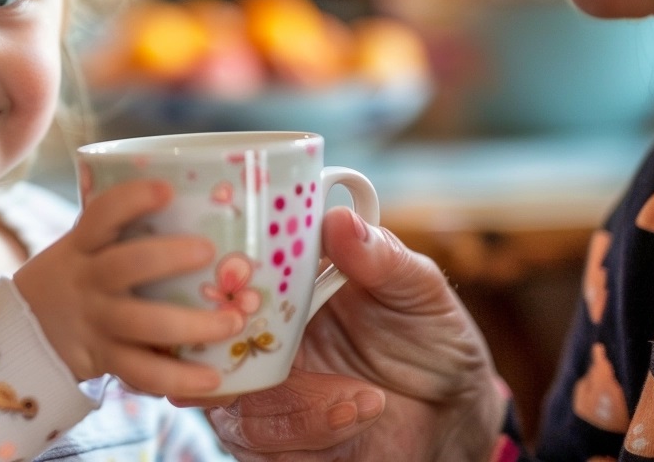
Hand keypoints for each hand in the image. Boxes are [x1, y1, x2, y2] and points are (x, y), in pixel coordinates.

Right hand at [14, 178, 244, 395]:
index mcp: (81, 246)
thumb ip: (121, 233)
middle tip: (209, 251)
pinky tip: (213, 379)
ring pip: (143, 324)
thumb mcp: (81, 249)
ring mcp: (95, 322)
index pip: (100, 214)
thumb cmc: (75, 279)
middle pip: (125, 266)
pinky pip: (143, 372)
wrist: (25, 333)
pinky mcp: (103, 359)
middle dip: (170, 257)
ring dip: (193, 324)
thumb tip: (196, 205)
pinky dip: (180, 378)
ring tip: (233, 322)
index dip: (132, 199)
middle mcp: (86, 281)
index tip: (167, 189)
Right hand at [195, 207, 506, 461]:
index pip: (223, 266)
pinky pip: (254, 435)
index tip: (241, 275)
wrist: (449, 419)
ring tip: (365, 398)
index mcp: (280, 280)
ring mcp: (254, 382)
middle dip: (230, 340)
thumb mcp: (418, 291)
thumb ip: (381, 257)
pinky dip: (309, 427)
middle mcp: (255, 328)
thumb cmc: (429, 341)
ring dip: (297, 399)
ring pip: (229, 389)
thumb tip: (339, 219)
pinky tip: (358, 413)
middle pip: (203, 329)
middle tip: (292, 349)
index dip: (217, 269)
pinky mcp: (261, 434)